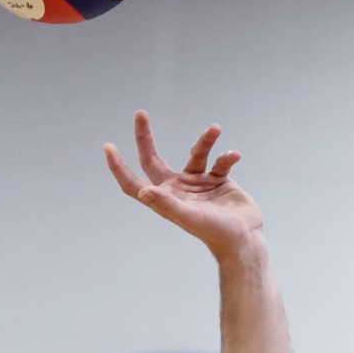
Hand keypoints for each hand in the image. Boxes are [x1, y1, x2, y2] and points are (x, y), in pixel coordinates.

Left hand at [105, 112, 263, 260]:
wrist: (244, 238)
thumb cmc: (216, 233)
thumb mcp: (189, 217)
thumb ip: (167, 204)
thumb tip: (144, 191)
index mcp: (165, 199)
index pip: (134, 183)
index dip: (119, 167)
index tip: (108, 146)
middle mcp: (178, 189)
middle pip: (154, 160)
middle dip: (146, 138)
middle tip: (140, 114)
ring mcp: (198, 183)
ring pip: (196, 154)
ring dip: (205, 141)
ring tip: (215, 130)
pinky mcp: (218, 180)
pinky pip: (220, 162)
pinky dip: (227, 156)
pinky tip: (234, 155)